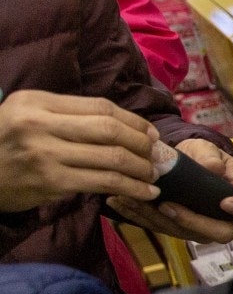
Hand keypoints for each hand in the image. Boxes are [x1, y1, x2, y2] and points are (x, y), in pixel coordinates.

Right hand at [0, 90, 159, 212]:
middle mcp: (40, 124)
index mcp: (37, 102)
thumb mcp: (26, 115)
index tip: (150, 132)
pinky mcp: (51, 182)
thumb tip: (121, 124)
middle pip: (109, 129)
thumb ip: (66, 114)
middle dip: (142, 143)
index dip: (132, 120)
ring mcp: (45, 154)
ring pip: (111, 158)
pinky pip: (103, 182)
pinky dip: (131, 188)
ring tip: (154, 175)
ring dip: (141, 168)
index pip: (100, 107)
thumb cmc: (5, 143)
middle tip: (157, 154)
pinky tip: (145, 191)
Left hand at [107, 138, 232, 243]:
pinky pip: (160, 228)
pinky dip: (138, 216)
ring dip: (156, 219)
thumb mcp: (208, 149)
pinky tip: (118, 202)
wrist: (187, 163)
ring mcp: (201, 228)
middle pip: (216, 232)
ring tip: (132, 199)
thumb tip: (213, 167)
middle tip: (166, 206)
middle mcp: (225, 219)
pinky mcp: (177, 229)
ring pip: (183, 233)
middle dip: (189, 221)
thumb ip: (210, 156)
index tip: (226, 202)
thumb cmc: (204, 156)